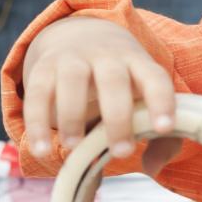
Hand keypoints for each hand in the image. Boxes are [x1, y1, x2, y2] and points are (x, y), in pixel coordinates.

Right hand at [22, 16, 176, 168]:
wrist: (82, 34)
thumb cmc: (123, 81)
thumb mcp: (143, 98)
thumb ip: (157, 135)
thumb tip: (153, 167)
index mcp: (138, 62)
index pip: (155, 77)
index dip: (161, 101)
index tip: (164, 128)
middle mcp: (107, 56)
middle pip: (113, 79)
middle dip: (117, 116)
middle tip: (121, 152)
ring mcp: (73, 58)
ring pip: (72, 79)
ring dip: (73, 115)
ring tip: (74, 147)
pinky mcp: (44, 68)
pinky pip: (37, 92)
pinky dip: (37, 122)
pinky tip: (41, 149)